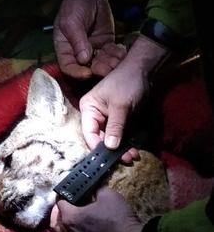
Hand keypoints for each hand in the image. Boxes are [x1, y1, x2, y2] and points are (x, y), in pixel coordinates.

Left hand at [50, 187, 144, 231]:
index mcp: (69, 217)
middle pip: (57, 220)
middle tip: (70, 204)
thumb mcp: (108, 195)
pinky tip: (85, 230)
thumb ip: (96, 190)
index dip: (64, 195)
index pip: (60, 203)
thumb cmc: (118, 219)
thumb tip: (95, 192)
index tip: (70, 191)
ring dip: (67, 225)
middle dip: (61, 211)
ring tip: (77, 217)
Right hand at [53, 0, 124, 78]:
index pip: (68, 67)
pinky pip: (111, 54)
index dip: (77, 73)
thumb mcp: (72, 22)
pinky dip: (117, 55)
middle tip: (108, 67)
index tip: (88, 73)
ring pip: (101, 62)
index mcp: (65, 49)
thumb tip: (83, 59)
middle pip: (87, 68)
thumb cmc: (74, 6)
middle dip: (98, 69)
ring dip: (110, 63)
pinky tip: (121, 52)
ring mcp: (93, 49)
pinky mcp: (106, 44)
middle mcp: (78, 52)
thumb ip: (77, 40)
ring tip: (117, 59)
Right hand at [79, 34, 167, 161]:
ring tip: (133, 156)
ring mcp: (107, 118)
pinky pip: (120, 135)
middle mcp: (95, 115)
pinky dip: (127, 143)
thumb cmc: (127, 83)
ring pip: (111, 139)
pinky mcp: (119, 120)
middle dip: (112, 150)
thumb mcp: (121, 106)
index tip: (109, 159)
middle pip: (99, 138)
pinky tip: (135, 150)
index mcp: (89, 109)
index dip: (97, 146)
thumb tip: (109, 147)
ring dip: (121, 149)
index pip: (89, 132)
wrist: (143, 71)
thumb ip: (115, 127)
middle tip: (127, 160)